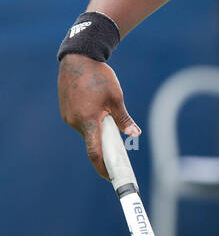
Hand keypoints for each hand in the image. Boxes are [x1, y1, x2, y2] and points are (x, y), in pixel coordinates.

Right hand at [58, 54, 140, 178]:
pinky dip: (90, 120)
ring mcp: (68, 117)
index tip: (112, 176)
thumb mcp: (116, 97)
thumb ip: (124, 118)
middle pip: (92, 141)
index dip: (103, 167)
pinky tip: (95, 105)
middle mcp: (75, 122)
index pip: (95, 152)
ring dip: (97, 128)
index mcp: (89, 120)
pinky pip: (80, 122)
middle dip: (104, 142)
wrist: (78, 59)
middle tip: (118, 141)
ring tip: (105, 110)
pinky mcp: (65, 111)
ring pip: (87, 130)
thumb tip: (134, 133)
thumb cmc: (99, 77)